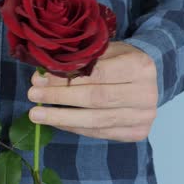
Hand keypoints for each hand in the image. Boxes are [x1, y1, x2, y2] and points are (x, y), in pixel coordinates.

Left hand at [27, 42, 157, 141]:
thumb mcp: (104, 50)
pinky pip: (99, 132)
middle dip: (60, 98)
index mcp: (139, 66)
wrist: (150, 79)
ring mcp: (143, 116)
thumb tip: (42, 75)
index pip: (97, 74)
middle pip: (95, 99)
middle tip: (33, 96)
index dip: (66, 79)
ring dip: (62, 118)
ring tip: (37, 115)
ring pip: (95, 120)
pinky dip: (74, 127)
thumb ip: (78, 60)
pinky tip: (56, 121)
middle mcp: (145, 94)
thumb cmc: (120, 60)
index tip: (39, 80)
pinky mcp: (136, 133)